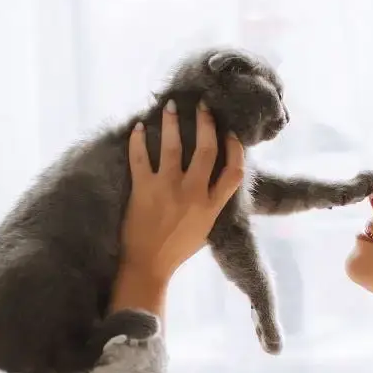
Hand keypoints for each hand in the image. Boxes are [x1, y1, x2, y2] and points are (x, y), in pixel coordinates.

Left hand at [120, 99, 244, 282]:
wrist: (148, 266)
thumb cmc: (177, 249)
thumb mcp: (206, 229)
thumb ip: (212, 203)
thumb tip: (215, 179)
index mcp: (211, 206)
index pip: (234, 171)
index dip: (236, 148)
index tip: (231, 133)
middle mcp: (193, 194)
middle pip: (206, 150)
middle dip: (206, 123)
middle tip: (203, 106)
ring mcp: (167, 189)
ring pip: (173, 146)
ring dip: (171, 122)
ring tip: (170, 106)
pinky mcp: (143, 189)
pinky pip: (140, 157)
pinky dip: (137, 140)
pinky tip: (137, 127)